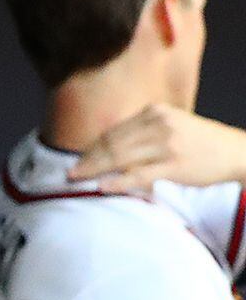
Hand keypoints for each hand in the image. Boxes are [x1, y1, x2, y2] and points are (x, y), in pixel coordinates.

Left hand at [66, 104, 245, 194]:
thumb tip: (108, 148)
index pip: (113, 132)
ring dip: (95, 171)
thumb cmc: (200, 142)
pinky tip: (102, 187)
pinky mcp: (173, 165)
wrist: (235, 151)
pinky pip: (138, 175)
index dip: (92, 148)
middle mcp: (159, 124)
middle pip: (112, 144)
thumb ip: (143, 132)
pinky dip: (118, 182)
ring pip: (120, 158)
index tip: (77, 160)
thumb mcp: (171, 125)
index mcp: (154, 112)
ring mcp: (166, 145)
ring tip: (79, 181)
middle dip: (88, 160)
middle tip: (71, 174)